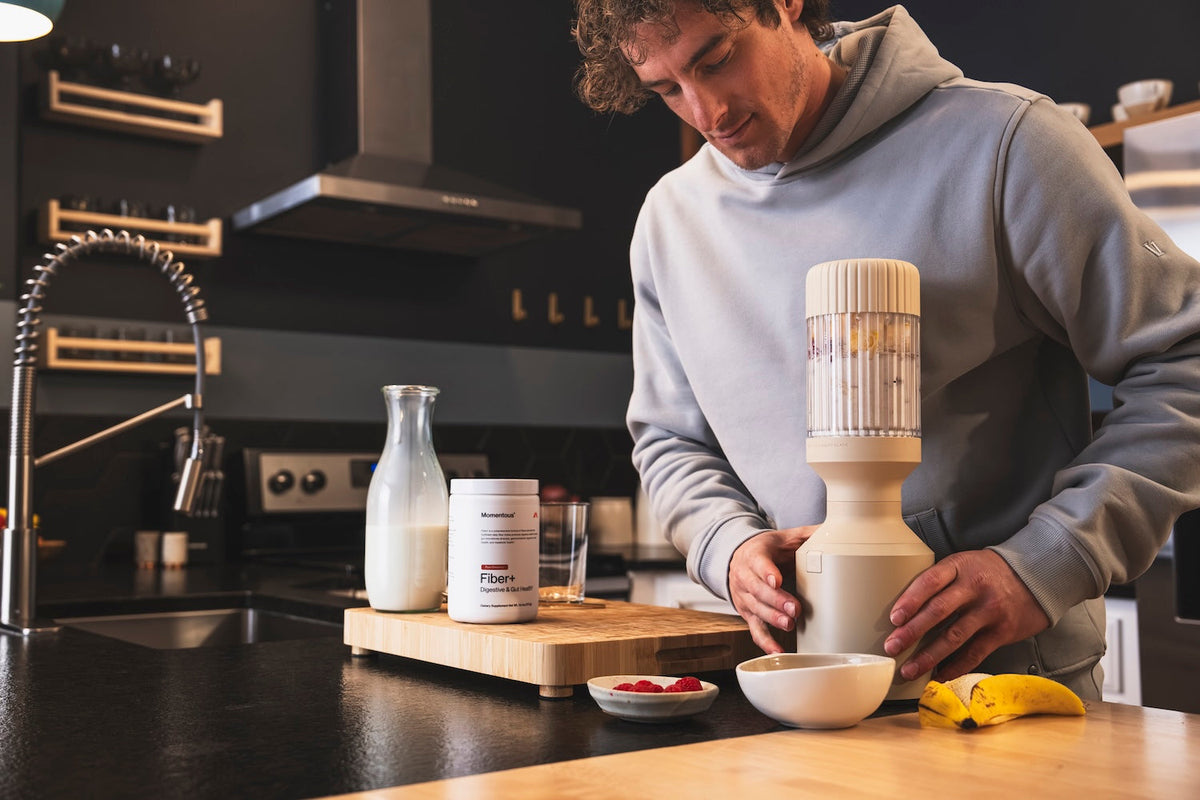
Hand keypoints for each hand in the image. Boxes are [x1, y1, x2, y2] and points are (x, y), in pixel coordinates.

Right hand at [729, 527, 815, 653]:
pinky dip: (765, 641)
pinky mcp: (748, 613)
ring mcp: (745, 597)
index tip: (776, 580)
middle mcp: (744, 576)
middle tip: (794, 608)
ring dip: (772, 618)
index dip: (766, 572)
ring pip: (755, 609)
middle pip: (757, 590)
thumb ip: (806, 535)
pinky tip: (777, 650)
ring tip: (789, 624)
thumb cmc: (767, 549)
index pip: (758, 562)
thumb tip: (832, 531)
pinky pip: (755, 629)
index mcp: (754, 554)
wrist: (739, 558)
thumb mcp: (783, 537)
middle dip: (776, 600)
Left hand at [884, 549, 1050, 680]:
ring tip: (909, 669)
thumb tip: (903, 607)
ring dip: (929, 656)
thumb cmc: (988, 571)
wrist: (1035, 576)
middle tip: (892, 647)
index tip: (894, 618)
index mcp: (959, 567)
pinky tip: (939, 675)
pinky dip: (955, 667)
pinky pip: (974, 653)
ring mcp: (989, 611)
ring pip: (954, 637)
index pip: (930, 582)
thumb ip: (939, 580)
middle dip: (912, 632)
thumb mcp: (963, 564)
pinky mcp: (1001, 632)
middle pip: (938, 611)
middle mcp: (974, 588)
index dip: (910, 601)